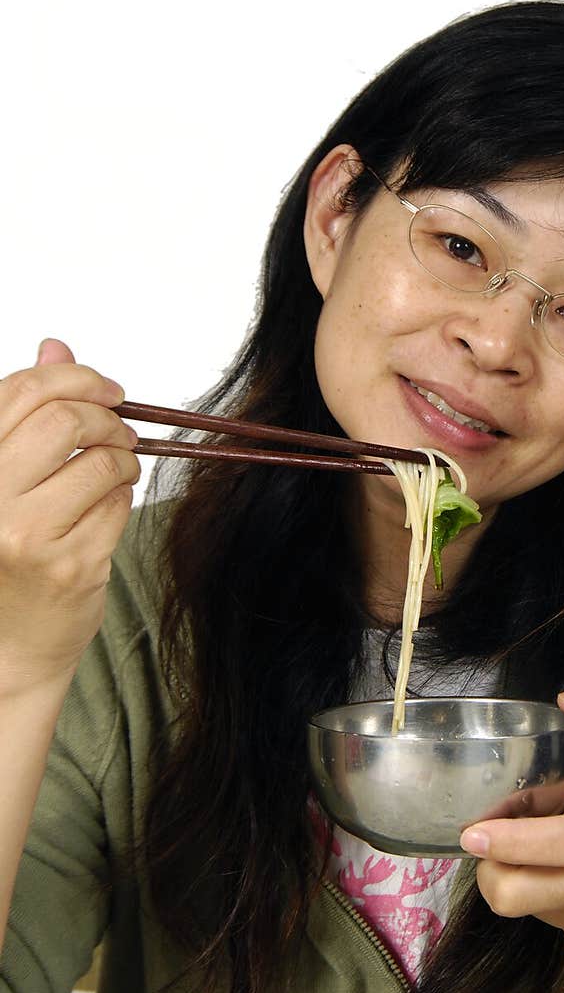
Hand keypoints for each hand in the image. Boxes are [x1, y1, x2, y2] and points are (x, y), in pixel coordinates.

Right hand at [0, 339, 140, 695]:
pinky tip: (106, 509)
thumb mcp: (2, 478)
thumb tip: (55, 347)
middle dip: (106, 416)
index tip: (106, 388)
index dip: (75, 378)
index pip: (22, 393)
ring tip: (117, 471)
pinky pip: (118, 505)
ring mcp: (28, 535)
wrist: (7, 646)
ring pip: (100, 462)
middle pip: (65, 421)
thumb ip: (26, 413)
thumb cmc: (3, 556)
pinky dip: (123, 499)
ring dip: (122, 459)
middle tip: (120, 429)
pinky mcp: (71, 565)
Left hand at [460, 676, 563, 964]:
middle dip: (486, 866)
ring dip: (511, 876)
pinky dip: (540, 891)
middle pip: (516, 894)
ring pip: (524, 907)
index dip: (509, 840)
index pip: (560, 843)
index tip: (474, 829)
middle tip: (486, 836)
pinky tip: (562, 868)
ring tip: (526, 845)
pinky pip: (547, 917)